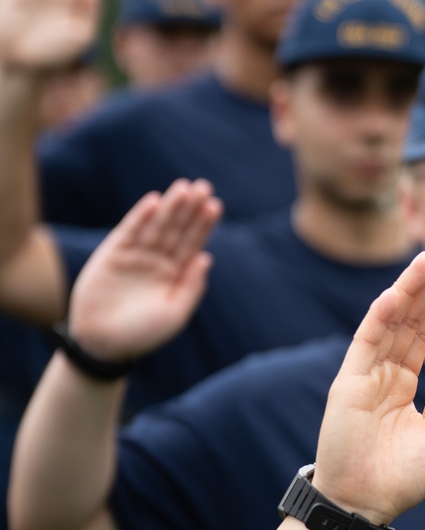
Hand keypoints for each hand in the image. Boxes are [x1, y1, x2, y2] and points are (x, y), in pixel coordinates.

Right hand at [67, 180, 223, 361]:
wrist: (104, 343)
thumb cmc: (142, 334)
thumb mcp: (174, 314)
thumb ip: (191, 286)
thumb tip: (206, 258)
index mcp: (174, 274)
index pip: (192, 244)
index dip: (203, 225)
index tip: (215, 205)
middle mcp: (156, 261)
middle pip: (177, 229)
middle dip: (189, 208)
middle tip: (203, 186)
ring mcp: (135, 256)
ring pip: (156, 226)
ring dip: (169, 207)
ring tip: (183, 188)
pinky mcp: (112, 254)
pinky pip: (129, 231)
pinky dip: (140, 216)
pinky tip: (154, 201)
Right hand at [312, 248, 424, 524]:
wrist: (367, 506)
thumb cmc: (401, 477)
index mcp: (402, 385)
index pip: (421, 334)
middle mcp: (382, 375)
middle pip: (406, 320)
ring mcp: (364, 377)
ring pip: (388, 324)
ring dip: (407, 291)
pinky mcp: (348, 384)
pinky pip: (366, 343)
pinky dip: (380, 317)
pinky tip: (398, 294)